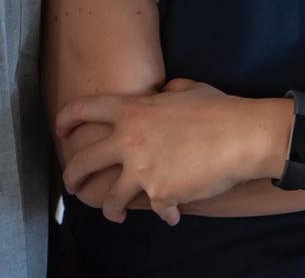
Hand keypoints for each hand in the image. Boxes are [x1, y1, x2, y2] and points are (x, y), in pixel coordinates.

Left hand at [56, 79, 275, 226]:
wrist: (243, 136)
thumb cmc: (220, 109)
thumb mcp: (186, 88)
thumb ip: (167, 91)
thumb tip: (164, 91)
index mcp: (132, 110)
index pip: (83, 110)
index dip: (65, 120)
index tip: (61, 132)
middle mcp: (129, 139)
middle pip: (82, 161)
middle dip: (71, 176)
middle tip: (71, 184)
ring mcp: (142, 170)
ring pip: (110, 198)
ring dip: (110, 209)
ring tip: (115, 213)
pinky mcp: (160, 194)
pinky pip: (155, 210)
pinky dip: (165, 214)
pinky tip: (173, 214)